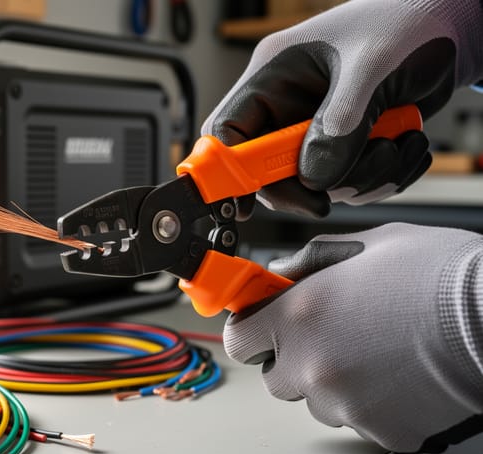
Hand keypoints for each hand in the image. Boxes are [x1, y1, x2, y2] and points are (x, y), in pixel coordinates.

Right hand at [204, 0, 482, 218]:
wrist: (452, 27)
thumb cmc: (404, 22)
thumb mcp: (370, 67)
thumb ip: (340, 124)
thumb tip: (314, 177)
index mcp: (273, 76)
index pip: (228, 132)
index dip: (229, 171)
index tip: (241, 205)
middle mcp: (289, 106)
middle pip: (271, 170)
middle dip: (312, 183)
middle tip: (337, 190)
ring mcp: (319, 128)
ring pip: (318, 183)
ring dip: (362, 178)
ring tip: (395, 144)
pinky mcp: (349, 144)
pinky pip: (352, 182)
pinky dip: (385, 176)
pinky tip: (406, 144)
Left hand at [224, 223, 482, 452]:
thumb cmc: (440, 273)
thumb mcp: (366, 246)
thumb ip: (311, 262)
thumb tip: (280, 274)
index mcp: (298, 316)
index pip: (241, 340)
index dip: (254, 331)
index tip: (267, 326)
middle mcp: (312, 365)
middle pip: (275, 379)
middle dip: (294, 360)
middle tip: (332, 338)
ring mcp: (345, 404)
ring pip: (317, 404)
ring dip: (333, 385)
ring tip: (377, 356)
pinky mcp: (381, 431)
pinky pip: (360, 422)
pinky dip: (374, 405)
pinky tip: (401, 377)